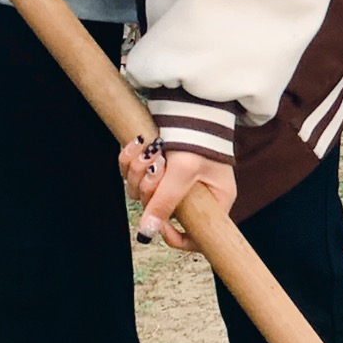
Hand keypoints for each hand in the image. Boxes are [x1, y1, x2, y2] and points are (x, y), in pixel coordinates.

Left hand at [119, 139, 236, 250]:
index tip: (159, 222)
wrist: (191, 105)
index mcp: (213, 203)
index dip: (172, 235)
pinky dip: (129, 160)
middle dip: (149, 189)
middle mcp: (192, 196)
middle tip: (158, 167)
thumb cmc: (200, 138)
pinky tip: (138, 143)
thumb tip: (146, 233)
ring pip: (139, 191)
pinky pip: (130, 174)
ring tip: (150, 150)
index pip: (194, 238)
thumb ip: (166, 203)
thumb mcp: (184, 172)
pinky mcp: (154, 166)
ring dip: (137, 171)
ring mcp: (170, 181)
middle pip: (157, 210)